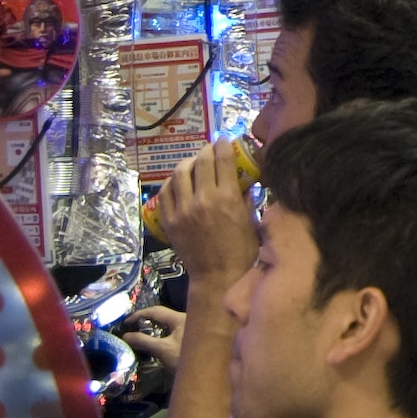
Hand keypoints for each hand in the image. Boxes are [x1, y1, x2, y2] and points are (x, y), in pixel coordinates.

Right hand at [120, 305, 185, 392]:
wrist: (206, 374)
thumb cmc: (185, 359)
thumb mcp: (162, 350)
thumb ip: (143, 341)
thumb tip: (125, 336)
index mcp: (180, 317)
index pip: (156, 310)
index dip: (139, 315)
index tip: (125, 323)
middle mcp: (187, 318)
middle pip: (162, 316)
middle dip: (146, 321)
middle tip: (131, 328)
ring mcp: (190, 328)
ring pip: (167, 324)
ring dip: (153, 328)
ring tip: (139, 334)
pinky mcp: (190, 337)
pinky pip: (172, 331)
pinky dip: (160, 334)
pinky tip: (153, 341)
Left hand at [156, 140, 259, 286]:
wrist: (217, 276)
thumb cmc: (241, 250)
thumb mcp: (250, 220)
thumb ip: (246, 197)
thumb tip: (245, 180)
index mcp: (226, 198)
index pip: (222, 159)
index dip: (223, 145)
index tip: (225, 140)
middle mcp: (203, 200)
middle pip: (200, 162)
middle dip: (206, 151)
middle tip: (210, 150)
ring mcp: (183, 210)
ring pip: (179, 174)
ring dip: (187, 164)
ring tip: (193, 164)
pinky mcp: (170, 221)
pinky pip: (165, 193)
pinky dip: (171, 183)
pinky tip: (178, 182)